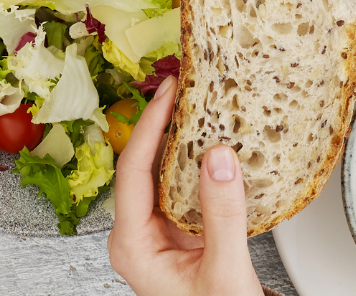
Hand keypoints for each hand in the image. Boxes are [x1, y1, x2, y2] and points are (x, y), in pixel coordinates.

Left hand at [108, 78, 259, 295]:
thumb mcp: (224, 271)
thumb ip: (222, 215)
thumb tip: (218, 157)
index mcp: (132, 246)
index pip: (131, 171)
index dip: (148, 125)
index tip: (168, 92)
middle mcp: (138, 236)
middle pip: (143, 164)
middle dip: (164, 123)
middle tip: (184, 84)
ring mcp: (159, 233)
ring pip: (165, 172)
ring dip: (183, 138)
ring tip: (199, 101)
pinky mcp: (183, 231)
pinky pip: (185, 186)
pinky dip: (200, 160)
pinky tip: (215, 140)